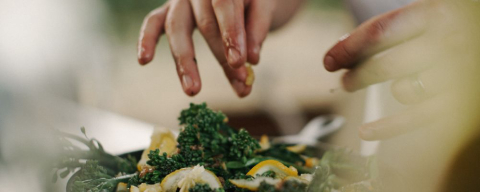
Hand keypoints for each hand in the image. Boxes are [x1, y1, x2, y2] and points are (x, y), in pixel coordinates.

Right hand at [137, 0, 277, 96]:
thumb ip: (258, 30)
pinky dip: (147, 40)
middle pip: (205, 22)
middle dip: (221, 55)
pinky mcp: (168, 10)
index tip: (240, 62)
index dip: (231, 35)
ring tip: (193, 90)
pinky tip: (143, 60)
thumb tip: (251, 60)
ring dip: (185, 62)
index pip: (225, 6)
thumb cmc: (253, 0)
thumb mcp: (265, 8)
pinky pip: (153, 22)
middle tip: (239, 82)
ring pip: (176, 27)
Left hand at [324, 0, 479, 139]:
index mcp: (435, 13)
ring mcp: (455, 75)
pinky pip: (416, 119)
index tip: (329, 60)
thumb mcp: (431, 15)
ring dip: (393, 91)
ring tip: (398, 87)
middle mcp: (446, 43)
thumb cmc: (457, 30)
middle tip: (345, 82)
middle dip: (357, 76)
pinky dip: (388, 127)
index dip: (348, 48)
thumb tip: (342, 46)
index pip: (379, 33)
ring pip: (403, 91)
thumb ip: (393, 28)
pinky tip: (366, 130)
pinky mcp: (460, 104)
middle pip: (385, 65)